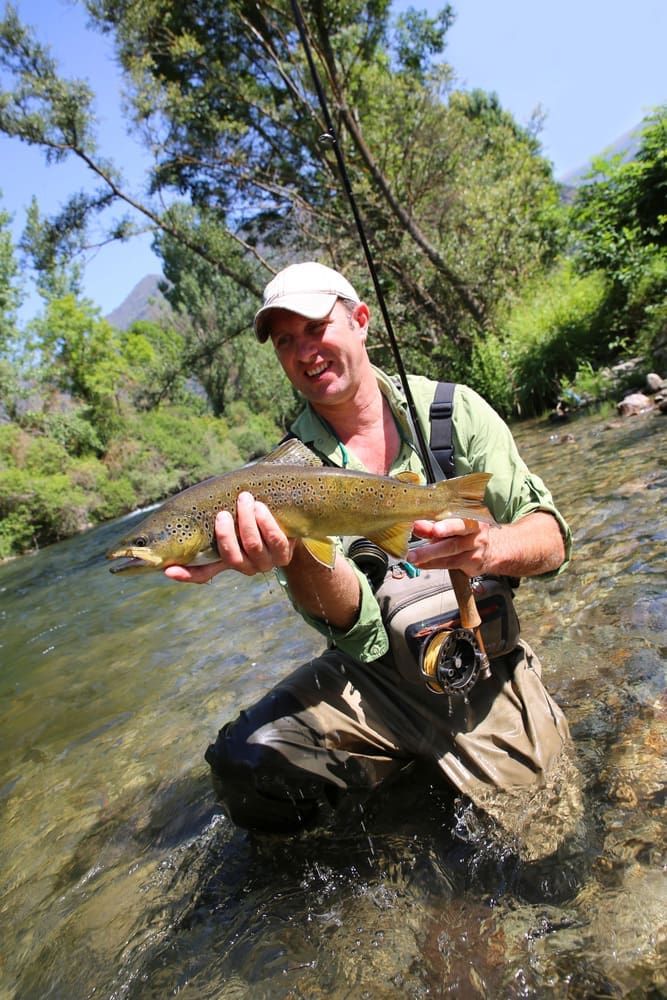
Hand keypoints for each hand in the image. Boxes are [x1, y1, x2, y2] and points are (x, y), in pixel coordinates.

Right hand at [164, 491, 294, 583]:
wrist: (287, 520)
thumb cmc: (253, 517)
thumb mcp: (232, 519)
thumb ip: (214, 521)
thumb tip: (186, 508)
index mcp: (226, 561)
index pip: (201, 573)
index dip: (185, 574)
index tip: (167, 570)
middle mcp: (244, 567)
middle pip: (231, 557)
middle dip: (226, 534)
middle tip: (222, 513)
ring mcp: (265, 563)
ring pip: (252, 545)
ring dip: (247, 521)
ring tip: (245, 499)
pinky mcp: (283, 556)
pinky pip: (275, 540)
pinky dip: (266, 522)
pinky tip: (260, 507)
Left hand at [407, 517, 490, 577]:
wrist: (489, 551)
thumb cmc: (465, 534)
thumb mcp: (450, 526)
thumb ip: (433, 526)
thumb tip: (417, 526)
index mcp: (472, 517)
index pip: (459, 520)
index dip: (447, 525)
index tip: (434, 529)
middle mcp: (477, 533)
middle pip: (455, 540)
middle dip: (435, 544)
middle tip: (417, 550)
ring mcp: (477, 549)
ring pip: (451, 552)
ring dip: (429, 555)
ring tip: (413, 557)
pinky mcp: (473, 563)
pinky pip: (450, 564)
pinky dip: (433, 564)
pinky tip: (421, 564)